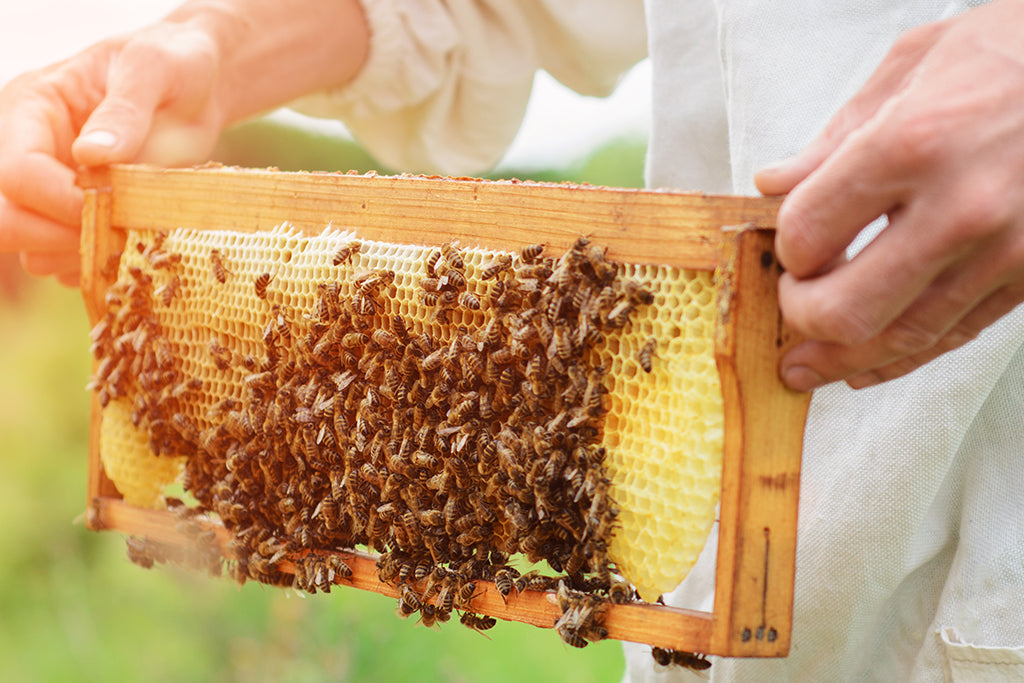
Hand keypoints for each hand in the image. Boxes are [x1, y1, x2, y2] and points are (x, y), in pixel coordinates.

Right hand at [0, 21, 225, 285]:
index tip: (114, 206)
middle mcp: (30, 151)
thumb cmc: (173, 64)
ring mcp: (51, 189)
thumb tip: (91, 155)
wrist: (198, 87)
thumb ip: (125, 110)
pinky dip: (96, 268)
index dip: (61, 201)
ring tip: (130, 240)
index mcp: (31, 109)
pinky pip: (66, 263)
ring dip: (80, 258)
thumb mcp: (154, 69)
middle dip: (56, 238)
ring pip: (32, 250)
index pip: (16, 173)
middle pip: (7, 217)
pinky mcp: (76, 216)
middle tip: (117, 236)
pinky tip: (131, 249)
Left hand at [755, 0, 1023, 390]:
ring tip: (803, 367)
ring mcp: (1004, 251)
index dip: (786, 249)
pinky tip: (866, 365)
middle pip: (845, 309)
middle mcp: (960, 208)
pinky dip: (900, 358)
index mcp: (913, 144)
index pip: (808, 234)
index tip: (789, 244)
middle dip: (801, 317)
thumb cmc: (1017, 54)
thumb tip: (776, 184)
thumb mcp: (914, 64)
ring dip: (840, 360)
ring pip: (900, 338)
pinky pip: (953, 336)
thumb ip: (835, 137)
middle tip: (791, 303)